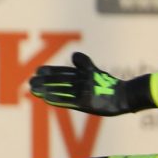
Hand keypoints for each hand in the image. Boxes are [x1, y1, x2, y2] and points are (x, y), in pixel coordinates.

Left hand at [28, 51, 150, 115]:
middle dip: (44, 80)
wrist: (127, 97)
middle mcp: (83, 81)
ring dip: (46, 89)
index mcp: (85, 73)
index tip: (37, 70)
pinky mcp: (87, 103)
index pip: (64, 71)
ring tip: (33, 90)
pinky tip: (45, 99)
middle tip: (30, 81)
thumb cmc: (111, 86)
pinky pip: (69, 101)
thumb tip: (74, 54)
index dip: (50, 71)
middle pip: (60, 80)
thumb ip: (85, 64)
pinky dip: (56, 99)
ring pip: (61, 90)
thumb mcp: (97, 72)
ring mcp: (85, 92)